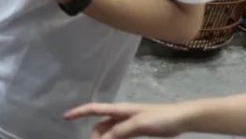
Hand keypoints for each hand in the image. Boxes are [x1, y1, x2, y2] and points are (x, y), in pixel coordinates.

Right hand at [64, 102, 190, 138]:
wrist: (180, 119)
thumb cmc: (159, 117)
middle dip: (94, 135)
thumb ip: (119, 131)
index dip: (78, 112)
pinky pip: (119, 136)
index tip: (65, 117)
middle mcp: (120, 115)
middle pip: (100, 125)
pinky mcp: (136, 130)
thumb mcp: (138, 124)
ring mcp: (128, 123)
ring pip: (109, 132)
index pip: (94, 109)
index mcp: (119, 109)